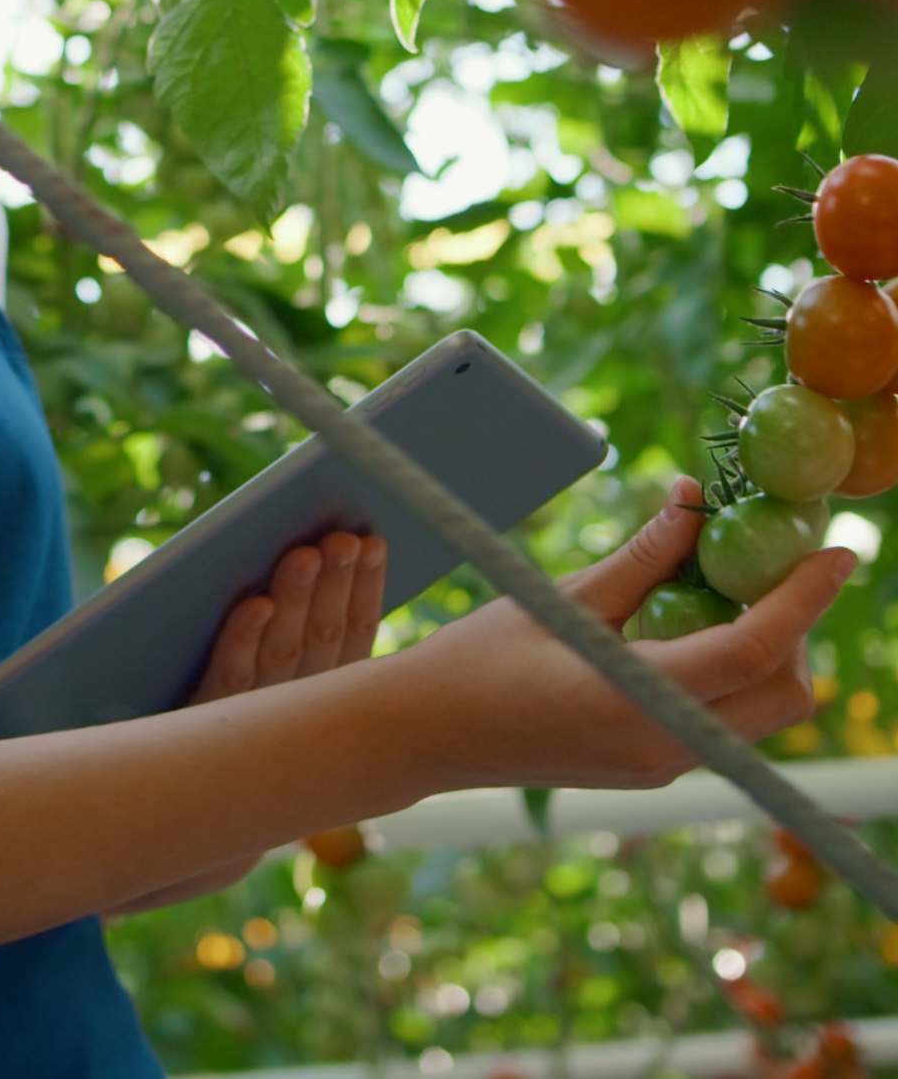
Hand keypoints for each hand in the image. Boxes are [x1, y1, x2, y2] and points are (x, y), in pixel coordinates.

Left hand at [105, 530, 386, 916]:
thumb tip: (314, 559)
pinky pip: (227, 686)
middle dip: (334, 585)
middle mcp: (292, 722)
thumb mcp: (268, 712)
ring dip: (296, 602)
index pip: (351, 641)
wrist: (167, 841)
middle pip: (319, 643)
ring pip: (281, 657)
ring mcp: (247, 730)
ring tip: (307, 552)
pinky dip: (242, 642)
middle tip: (344, 536)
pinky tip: (255, 605)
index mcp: (317, 712)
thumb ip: (293, 647)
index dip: (364, 591)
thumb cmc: (223, 761)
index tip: (373, 540)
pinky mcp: (199, 734)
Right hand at [398, 476, 856, 792]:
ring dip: (766, 648)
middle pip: (783, 694)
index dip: (805, 599)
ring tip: (723, 584)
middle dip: (797, 626)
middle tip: (768, 561)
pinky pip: (723, 717)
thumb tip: (696, 502)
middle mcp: (664, 748)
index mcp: (637, 702)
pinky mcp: (652, 764)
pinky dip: (729, 667)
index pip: (753, 651)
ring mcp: (662, 765)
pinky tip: (688, 619)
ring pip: (761, 713)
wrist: (427, 735)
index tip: (839, 551)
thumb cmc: (476, 660)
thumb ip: (642, 558)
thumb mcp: (560, 598)